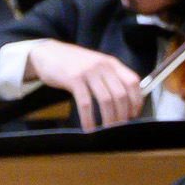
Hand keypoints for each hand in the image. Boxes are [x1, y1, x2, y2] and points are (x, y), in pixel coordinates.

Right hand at [25, 42, 142, 130]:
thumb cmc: (73, 64)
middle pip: (120, 94)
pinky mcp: (74, 79)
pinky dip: (88, 118)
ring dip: (108, 119)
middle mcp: (102, 66)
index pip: (133, 82)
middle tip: (119, 127)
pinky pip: (85, 103)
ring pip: (106, 100)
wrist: (48, 53)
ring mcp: (88, 71)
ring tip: (106, 130)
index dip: (136, 100)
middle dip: (122, 115)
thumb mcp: (96, 65)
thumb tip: (123, 103)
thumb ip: (109, 78)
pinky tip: (88, 127)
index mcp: (111, 63)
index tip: (133, 114)